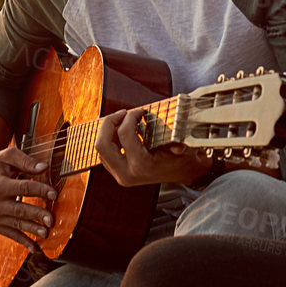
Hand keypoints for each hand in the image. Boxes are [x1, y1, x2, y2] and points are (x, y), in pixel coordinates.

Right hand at [0, 143, 57, 250]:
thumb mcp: (8, 156)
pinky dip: (23, 242)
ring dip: (32, 230)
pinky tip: (35, 248)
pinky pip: (11, 235)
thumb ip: (26, 161)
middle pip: (19, 210)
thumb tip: (44, 167)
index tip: (54, 193)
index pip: (23, 189)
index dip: (40, 190)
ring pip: (16, 224)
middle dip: (36, 215)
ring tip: (46, 233)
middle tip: (51, 219)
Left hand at [95, 107, 211, 187]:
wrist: (185, 172)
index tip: (140, 110)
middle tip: (123, 113)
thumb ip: (176, 143)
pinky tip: (122, 130)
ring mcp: (120, 175)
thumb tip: (178, 145)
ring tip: (123, 120)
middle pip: (102, 144)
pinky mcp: (118, 174)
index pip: (124, 134)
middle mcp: (126, 174)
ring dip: (108, 130)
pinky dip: (110, 139)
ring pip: (100, 148)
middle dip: (109, 123)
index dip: (130, 116)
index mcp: (140, 166)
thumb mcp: (182, 147)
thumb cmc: (183, 157)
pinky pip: (105, 153)